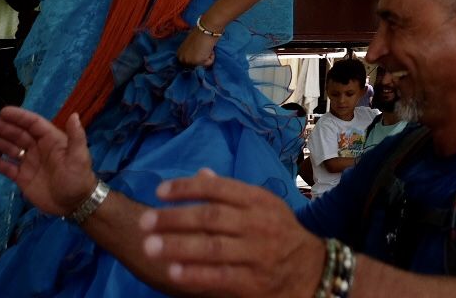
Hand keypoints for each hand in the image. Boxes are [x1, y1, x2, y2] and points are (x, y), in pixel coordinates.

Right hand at [0, 106, 98, 217]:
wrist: (74, 204)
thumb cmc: (78, 178)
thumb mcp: (79, 156)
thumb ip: (76, 136)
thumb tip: (74, 115)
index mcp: (52, 140)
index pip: (33, 124)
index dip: (19, 117)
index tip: (3, 112)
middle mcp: (39, 148)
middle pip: (18, 134)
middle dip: (3, 127)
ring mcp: (29, 163)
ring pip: (10, 148)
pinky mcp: (22, 178)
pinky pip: (7, 167)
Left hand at [142, 169, 326, 297]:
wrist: (311, 269)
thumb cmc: (278, 232)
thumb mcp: (263, 205)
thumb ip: (231, 193)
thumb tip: (200, 174)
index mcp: (259, 200)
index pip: (219, 189)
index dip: (187, 188)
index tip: (159, 191)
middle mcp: (258, 224)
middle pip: (211, 218)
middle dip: (174, 218)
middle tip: (145, 221)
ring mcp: (257, 253)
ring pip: (212, 248)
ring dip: (178, 247)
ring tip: (150, 246)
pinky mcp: (253, 282)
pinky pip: (220, 277)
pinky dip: (195, 274)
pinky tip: (173, 272)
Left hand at [176, 28, 218, 68]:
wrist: (206, 28)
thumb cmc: (200, 33)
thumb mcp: (190, 44)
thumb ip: (190, 52)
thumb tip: (196, 54)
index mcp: (179, 54)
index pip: (189, 63)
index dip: (197, 56)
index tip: (199, 48)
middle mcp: (182, 59)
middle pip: (196, 66)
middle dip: (202, 58)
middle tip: (203, 48)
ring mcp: (189, 61)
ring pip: (203, 65)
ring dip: (207, 57)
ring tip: (206, 47)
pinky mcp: (197, 61)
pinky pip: (209, 63)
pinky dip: (212, 56)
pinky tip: (209, 48)